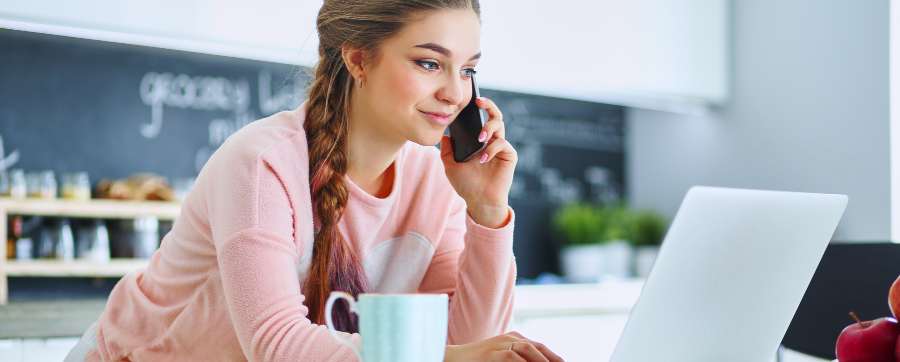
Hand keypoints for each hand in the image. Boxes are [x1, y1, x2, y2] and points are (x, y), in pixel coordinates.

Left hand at [440, 96, 516, 226]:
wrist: (479, 201)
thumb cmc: (466, 184)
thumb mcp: (450, 165)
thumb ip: (446, 149)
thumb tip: (443, 134)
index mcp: (479, 140)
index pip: (480, 118)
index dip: (478, 107)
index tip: (470, 99)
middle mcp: (491, 140)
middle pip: (494, 115)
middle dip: (488, 105)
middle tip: (479, 102)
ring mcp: (501, 147)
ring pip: (499, 125)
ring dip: (488, 127)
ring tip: (479, 137)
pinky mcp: (509, 155)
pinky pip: (502, 144)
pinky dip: (491, 149)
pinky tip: (482, 159)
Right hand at [444, 331, 564, 361]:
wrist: (452, 360)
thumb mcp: (500, 358)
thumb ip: (519, 359)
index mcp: (513, 339)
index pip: (540, 348)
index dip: (554, 358)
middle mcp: (508, 338)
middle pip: (537, 348)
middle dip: (552, 359)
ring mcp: (499, 345)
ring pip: (526, 350)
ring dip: (541, 360)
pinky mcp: (491, 354)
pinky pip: (512, 357)